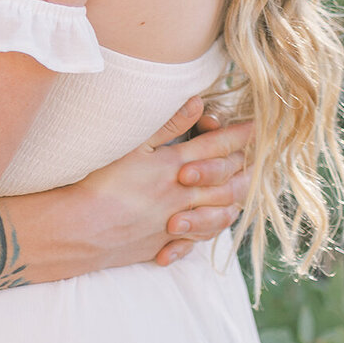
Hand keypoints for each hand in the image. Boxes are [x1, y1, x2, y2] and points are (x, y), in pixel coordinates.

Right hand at [78, 96, 251, 270]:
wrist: (83, 228)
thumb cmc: (102, 183)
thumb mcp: (133, 147)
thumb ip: (168, 126)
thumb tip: (197, 102)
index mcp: (175, 165)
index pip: (216, 146)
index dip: (239, 135)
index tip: (258, 126)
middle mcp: (183, 193)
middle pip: (225, 178)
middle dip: (244, 165)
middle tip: (260, 156)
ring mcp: (178, 219)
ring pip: (220, 209)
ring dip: (234, 198)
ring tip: (244, 190)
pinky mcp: (167, 240)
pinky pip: (201, 236)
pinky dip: (212, 227)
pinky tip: (215, 222)